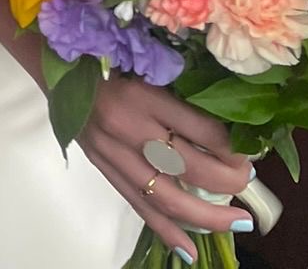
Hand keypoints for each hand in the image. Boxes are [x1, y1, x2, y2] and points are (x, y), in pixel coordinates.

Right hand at [81, 74, 254, 259]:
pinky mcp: (105, 170)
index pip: (200, 130)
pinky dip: (166, 232)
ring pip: (166, 197)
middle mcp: (130, 128)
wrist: (59, 66)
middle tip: (248, 184)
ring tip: (237, 223)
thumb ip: (179, 95)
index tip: (248, 152)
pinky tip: (189, 251)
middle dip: (227, 182)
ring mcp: (115, 154)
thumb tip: (223, 127)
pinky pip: (139, 207)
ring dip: (206, 217)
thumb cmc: (109, 59)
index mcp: (144, 95)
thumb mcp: (147, 67)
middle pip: (189, 167)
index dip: (230, 147)